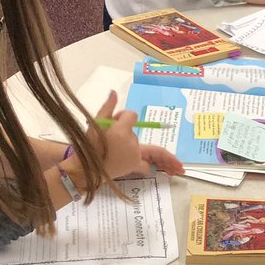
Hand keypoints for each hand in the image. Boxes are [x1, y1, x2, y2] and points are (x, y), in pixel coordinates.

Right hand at [69, 91, 183, 181]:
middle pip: (145, 139)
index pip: (131, 116)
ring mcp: (133, 157)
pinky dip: (154, 166)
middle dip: (164, 154)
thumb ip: (107, 108)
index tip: (115, 118)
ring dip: (164, 160)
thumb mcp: (95, 124)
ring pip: (147, 150)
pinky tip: (167, 172)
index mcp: (122, 132)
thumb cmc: (88, 145)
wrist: (85, 168)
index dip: (124, 116)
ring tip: (179, 168)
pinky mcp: (132, 166)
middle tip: (180, 162)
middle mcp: (132, 145)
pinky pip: (146, 165)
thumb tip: (114, 92)